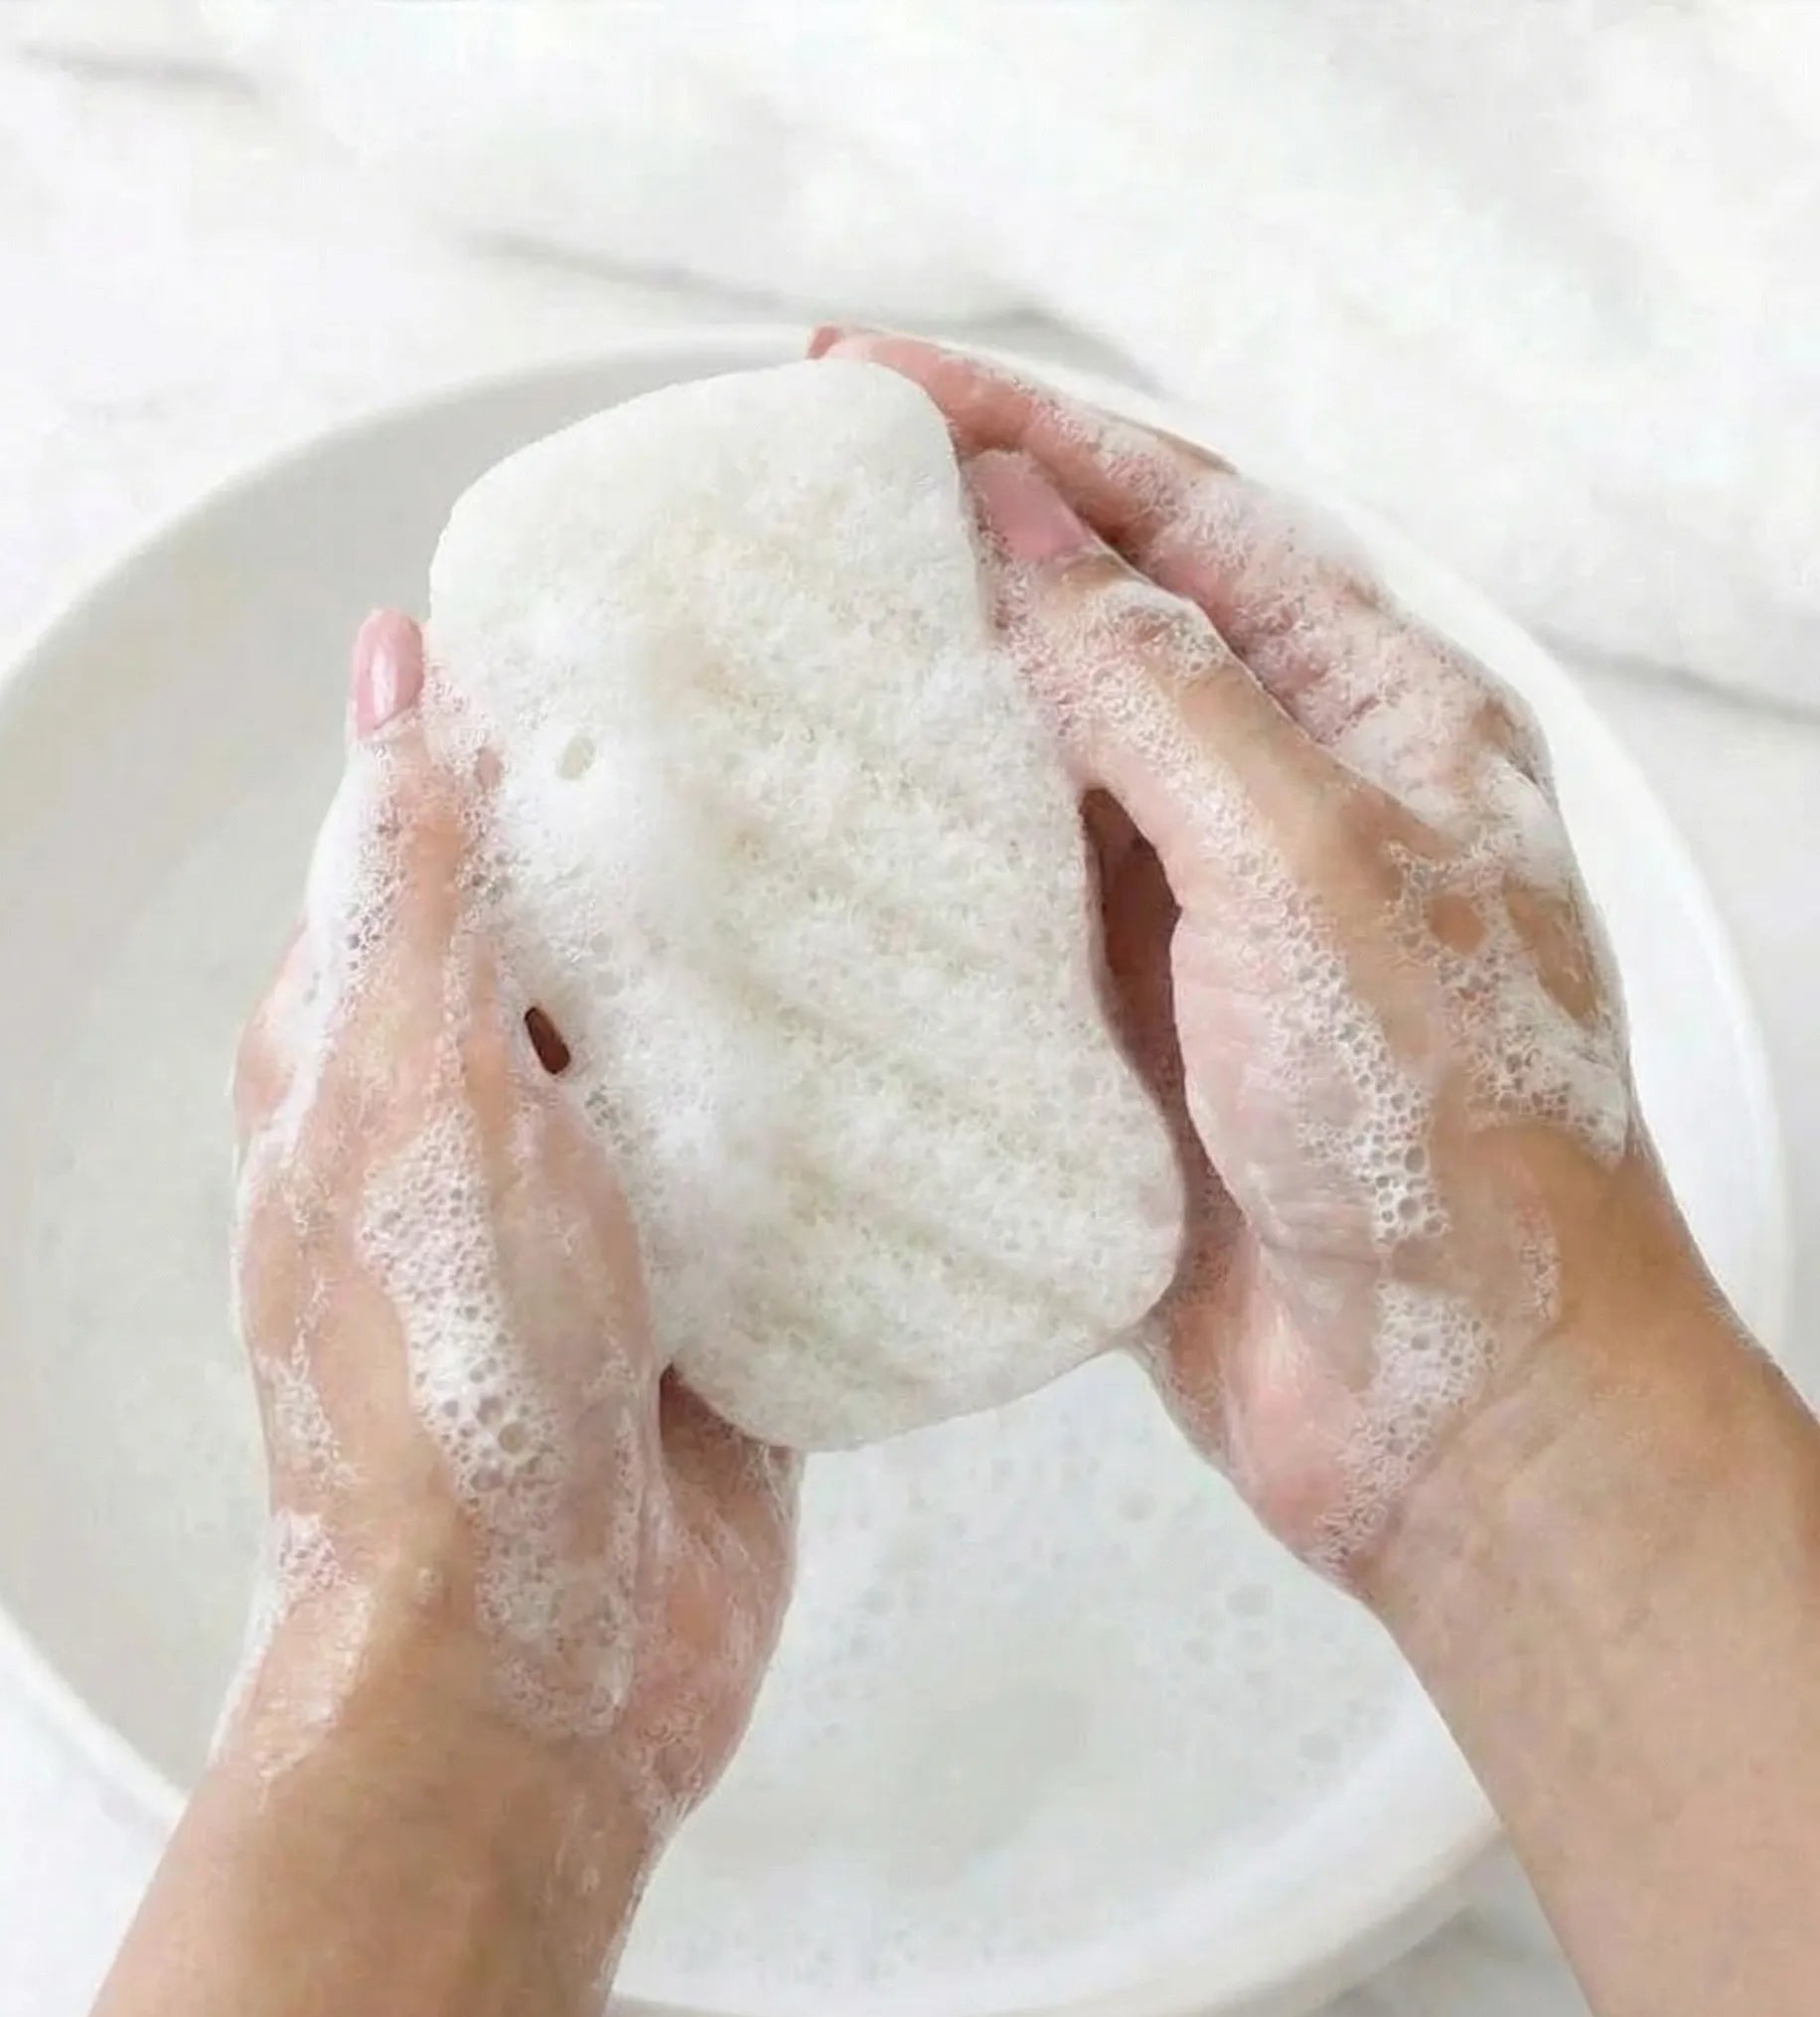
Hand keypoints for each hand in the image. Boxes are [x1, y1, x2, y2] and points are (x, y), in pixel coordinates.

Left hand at [223, 610, 796, 1962]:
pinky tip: (935, 1042)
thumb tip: (390, 675)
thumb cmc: (450, 1382)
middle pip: (593, 935)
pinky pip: (781, 1172)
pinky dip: (840, 1114)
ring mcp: (600, 1212)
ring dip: (778, 980)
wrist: (537, 1660)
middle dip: (690, 849)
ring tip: (907, 857)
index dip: (537, 730)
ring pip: (700, 1049)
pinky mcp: (707, 1294)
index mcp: (374, 1050)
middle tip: (827, 735)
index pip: (448, 836)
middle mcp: (484, 1117)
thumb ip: (418, 891)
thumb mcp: (425, 1092)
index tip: (663, 637)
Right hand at [813, 330, 1710, 1581]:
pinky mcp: (1129, 1032)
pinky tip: (830, 839)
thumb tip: (1034, 537)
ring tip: (789, 637)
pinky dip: (922, 865)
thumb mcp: (1311, 870)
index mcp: (1378, 720)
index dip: (1027, 436)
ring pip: (1042, 766)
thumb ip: (1165, 695)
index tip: (875, 385)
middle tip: (807, 491)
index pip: (1183, 518)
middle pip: (1103, 625)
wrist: (1452, 1404)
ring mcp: (1202, 919)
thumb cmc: (1454, 1145)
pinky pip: (1008, 911)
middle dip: (964, 545)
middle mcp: (1286, 801)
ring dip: (930, 699)